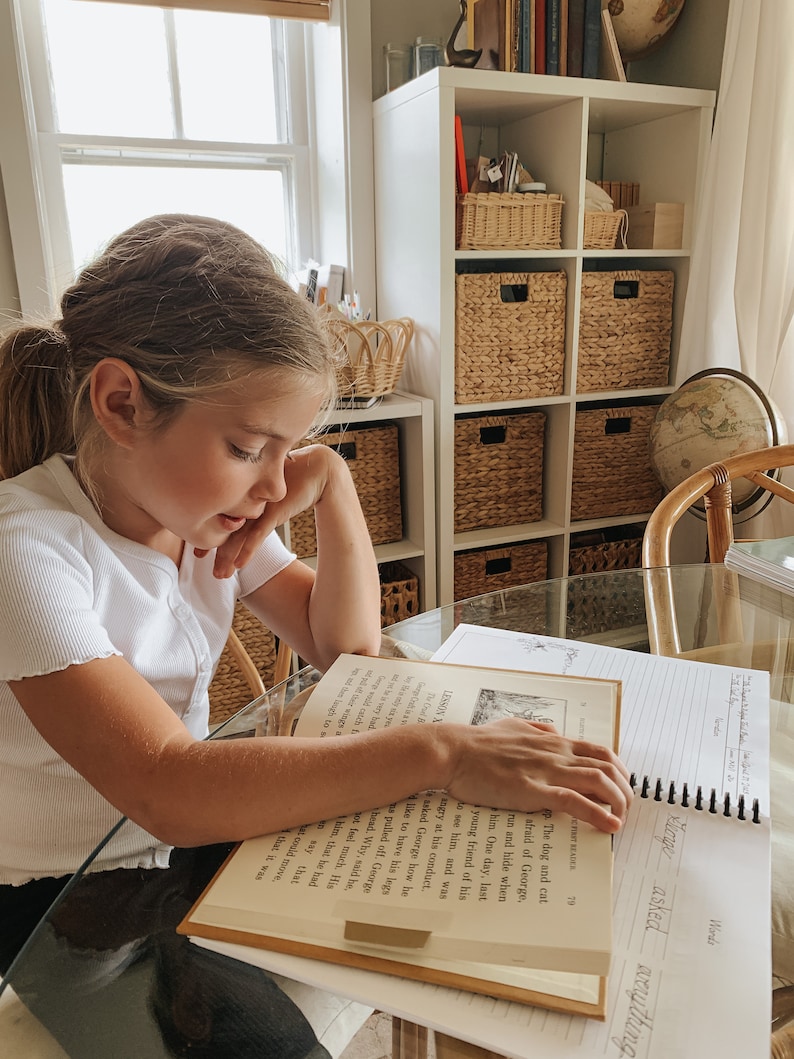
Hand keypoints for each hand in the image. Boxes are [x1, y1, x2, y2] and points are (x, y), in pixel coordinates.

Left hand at [195, 445, 338, 577]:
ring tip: (220, 574)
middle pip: (225, 527)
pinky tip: (240, 565)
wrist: (316, 469)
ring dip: (227, 557)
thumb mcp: (270, 490)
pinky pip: (257, 535)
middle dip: (211, 546)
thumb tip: (248, 513)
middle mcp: (248, 500)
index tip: (199, 547)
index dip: (208, 531)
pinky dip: (247, 551)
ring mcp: (260, 507)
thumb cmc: (295, 478)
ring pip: (238, 535)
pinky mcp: (274, 512)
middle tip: (199, 559)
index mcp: (244, 493)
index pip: (221, 516)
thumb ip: (257, 501)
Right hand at [443, 718, 632, 833]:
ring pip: (598, 781)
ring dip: (617, 802)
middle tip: (626, 809)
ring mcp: (545, 771)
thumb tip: (553, 732)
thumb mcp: (513, 725)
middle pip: (607, 767)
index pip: (599, 752)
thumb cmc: (478, 742)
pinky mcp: (532, 790)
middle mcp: (555, 753)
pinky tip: (609, 826)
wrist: (453, 751)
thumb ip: (536, 729)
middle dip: (624, 789)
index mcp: (552, 740)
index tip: (622, 787)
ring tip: (621, 821)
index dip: (618, 771)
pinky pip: (573, 801)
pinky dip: (597, 814)